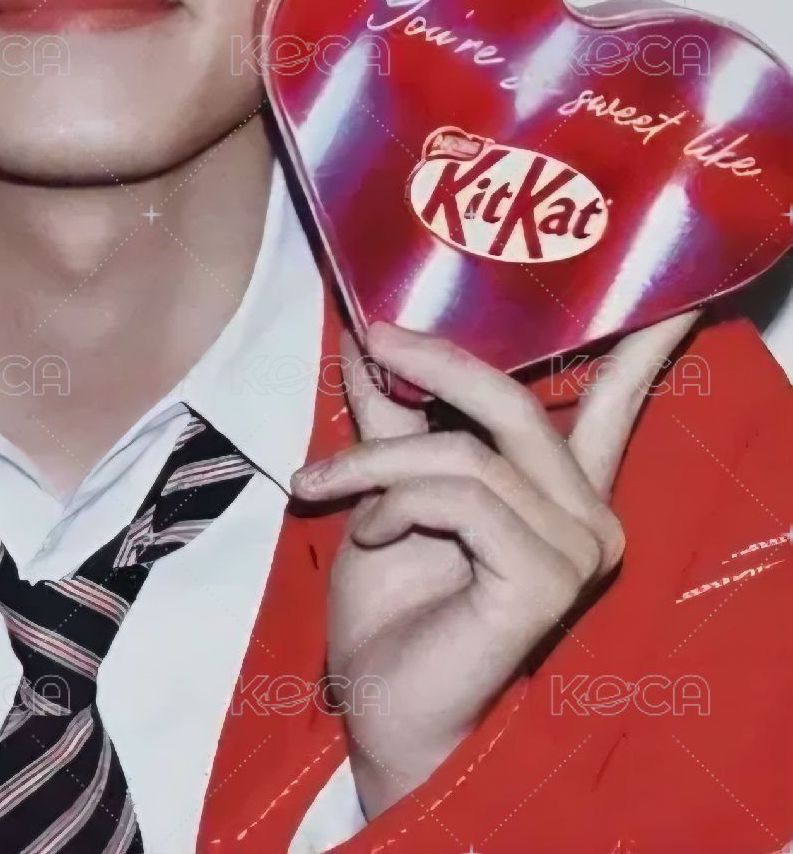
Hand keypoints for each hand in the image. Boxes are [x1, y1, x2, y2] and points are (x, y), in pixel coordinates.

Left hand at [291, 310, 699, 817]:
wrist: (380, 710)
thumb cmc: (390, 613)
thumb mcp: (385, 491)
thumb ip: (393, 418)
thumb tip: (372, 342)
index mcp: (559, 490)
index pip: (616, 403)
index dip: (646, 344)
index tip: (677, 291)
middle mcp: (585, 516)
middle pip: (515, 402)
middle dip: (434, 360)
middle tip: (375, 337)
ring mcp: (575, 549)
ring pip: (465, 451)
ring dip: (377, 461)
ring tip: (325, 486)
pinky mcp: (547, 577)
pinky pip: (458, 496)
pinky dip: (393, 502)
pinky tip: (365, 534)